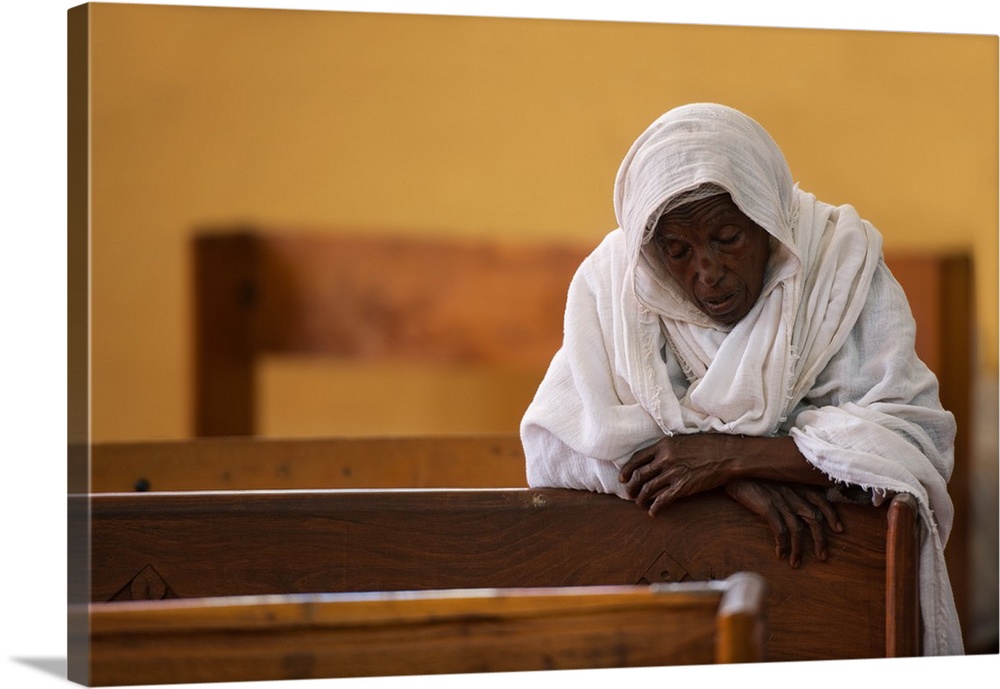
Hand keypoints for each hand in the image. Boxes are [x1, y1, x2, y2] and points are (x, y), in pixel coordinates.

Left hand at [619, 434, 739, 515]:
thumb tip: (657, 456)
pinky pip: (663, 500)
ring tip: (638, 502)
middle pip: (639, 475)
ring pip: (648, 488)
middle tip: (628, 493)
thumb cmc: (708, 445)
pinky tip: (652, 512)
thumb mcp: (683, 439)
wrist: (727, 454)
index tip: (622, 477)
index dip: (627, 469)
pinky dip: (655, 507)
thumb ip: (668, 447)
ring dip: (640, 498)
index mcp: (663, 445)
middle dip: (631, 486)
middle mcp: (665, 459)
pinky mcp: (682, 487)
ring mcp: (673, 473)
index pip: (637, 458)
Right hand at [725, 479, 843, 567]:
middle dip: (821, 540)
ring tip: (796, 563)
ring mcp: (781, 500)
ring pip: (798, 529)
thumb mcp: (778, 478)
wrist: (735, 468)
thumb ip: (789, 488)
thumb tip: (798, 504)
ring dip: (799, 548)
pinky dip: (782, 544)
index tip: (839, 530)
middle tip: (822, 556)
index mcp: (798, 484)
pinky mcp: (767, 506)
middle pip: (814, 519)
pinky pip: (779, 530)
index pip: (822, 500)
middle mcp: (793, 493)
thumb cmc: (755, 474)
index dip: (832, 516)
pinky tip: (780, 554)